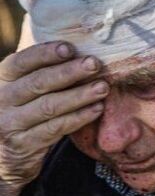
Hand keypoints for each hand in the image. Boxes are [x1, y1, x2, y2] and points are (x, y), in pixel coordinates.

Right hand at [0, 42, 105, 195]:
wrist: (5, 154)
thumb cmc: (23, 110)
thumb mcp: (23, 87)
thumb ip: (40, 68)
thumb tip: (75, 41)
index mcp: (1, 79)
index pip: (20, 62)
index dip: (44, 54)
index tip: (69, 48)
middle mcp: (1, 99)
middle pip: (37, 83)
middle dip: (68, 73)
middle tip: (94, 64)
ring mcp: (10, 123)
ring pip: (48, 106)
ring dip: (79, 96)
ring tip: (102, 87)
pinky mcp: (24, 143)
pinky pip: (55, 128)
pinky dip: (78, 117)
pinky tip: (97, 109)